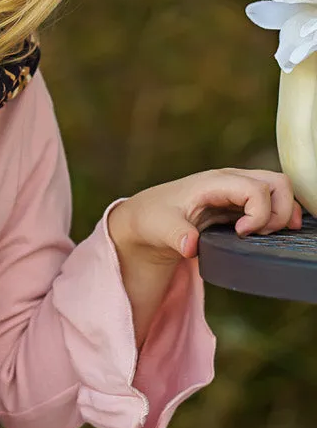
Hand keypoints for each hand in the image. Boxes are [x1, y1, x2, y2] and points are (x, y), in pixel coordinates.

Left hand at [110, 168, 300, 263]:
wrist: (146, 217)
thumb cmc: (152, 218)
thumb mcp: (159, 228)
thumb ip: (176, 235)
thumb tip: (190, 246)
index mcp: (214, 182)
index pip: (256, 189)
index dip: (258, 214)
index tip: (241, 233)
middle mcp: (231, 180)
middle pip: (278, 183)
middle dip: (279, 212)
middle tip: (258, 235)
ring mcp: (237, 189)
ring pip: (279, 190)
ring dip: (281, 214)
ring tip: (262, 235)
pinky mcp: (240, 202)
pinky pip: (271, 201)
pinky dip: (277, 216)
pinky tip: (267, 233)